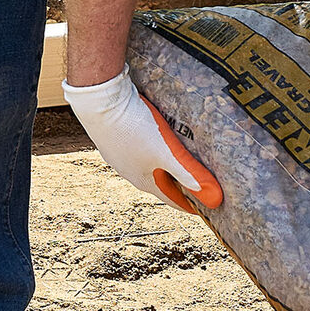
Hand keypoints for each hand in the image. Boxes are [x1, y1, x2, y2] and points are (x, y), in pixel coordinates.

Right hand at [63, 70, 223, 212]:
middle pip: (160, 181)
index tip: (203, 208)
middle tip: (198, 182)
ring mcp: (119, 155)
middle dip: (179, 183)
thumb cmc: (134, 128)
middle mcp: (129, 171)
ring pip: (149, 165)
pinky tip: (157, 140)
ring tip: (180, 161)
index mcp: (143, 179)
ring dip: (165, 166)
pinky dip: (153, 151)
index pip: (171, 198)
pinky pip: (139, 150)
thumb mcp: (165, 152)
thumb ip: (186, 172)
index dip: (189, 203)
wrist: (99, 102)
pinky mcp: (114, 139)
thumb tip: (209, 195)